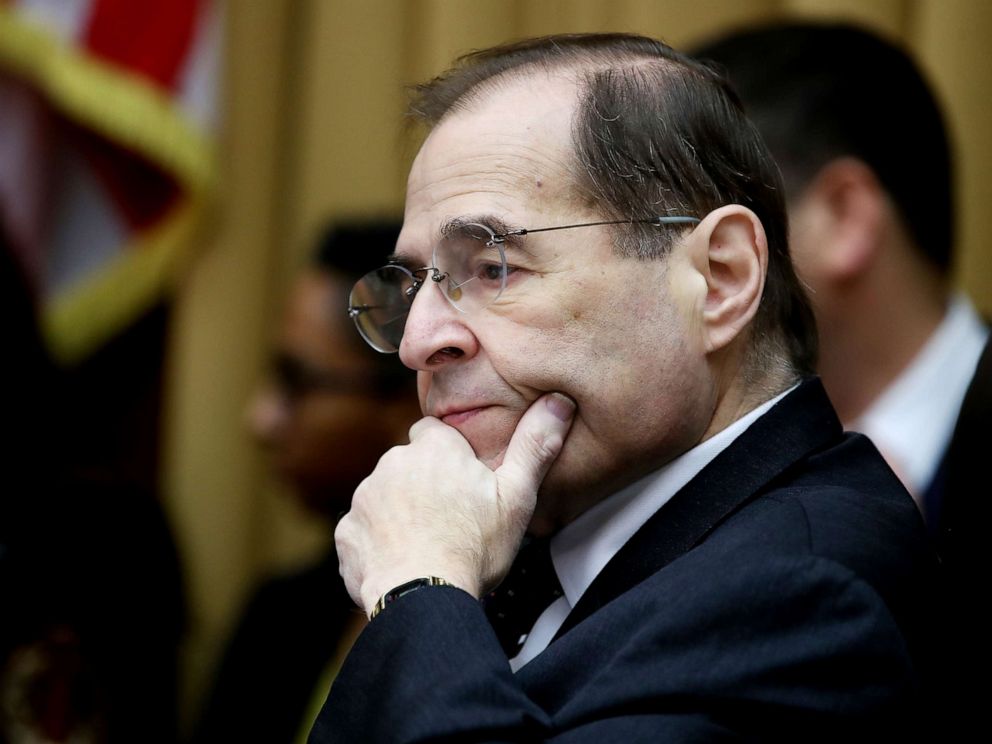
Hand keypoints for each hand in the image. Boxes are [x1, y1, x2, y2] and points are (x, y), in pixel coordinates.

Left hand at [335, 392, 575, 614]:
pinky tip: (402, 561)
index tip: (465, 482)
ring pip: (386, 496)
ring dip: (400, 512)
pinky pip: (363, 530)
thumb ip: (535, 445)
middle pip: (410, 465)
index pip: (436, 433)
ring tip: (427, 543)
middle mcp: (393, 463)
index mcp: (433, 448)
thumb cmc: (473, 548)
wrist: (423, 599)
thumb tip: (559, 401)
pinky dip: (378, 542)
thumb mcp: (517, 497)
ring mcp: (365, 498)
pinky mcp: (346, 532)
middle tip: (450, 518)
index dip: (451, 456)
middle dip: (424, 484)